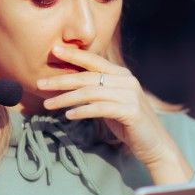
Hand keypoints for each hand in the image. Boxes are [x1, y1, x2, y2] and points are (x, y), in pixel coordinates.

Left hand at [37, 44, 192, 184]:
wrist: (154, 144)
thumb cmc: (129, 124)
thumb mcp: (111, 103)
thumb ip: (97, 92)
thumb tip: (72, 86)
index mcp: (122, 75)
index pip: (94, 61)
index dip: (74, 55)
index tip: (54, 50)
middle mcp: (127, 81)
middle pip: (87, 77)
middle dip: (61, 79)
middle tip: (40, 83)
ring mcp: (130, 95)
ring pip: (90, 93)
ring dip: (66, 98)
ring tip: (48, 104)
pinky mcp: (130, 111)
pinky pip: (100, 108)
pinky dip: (82, 111)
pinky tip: (68, 116)